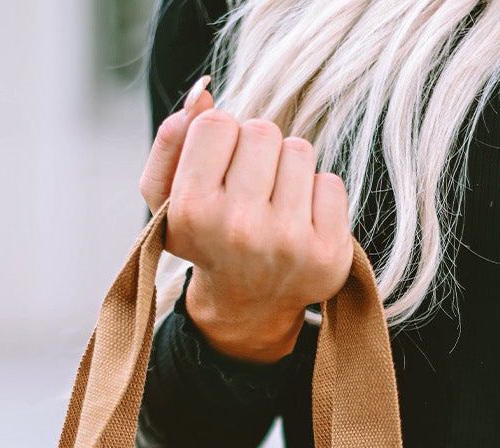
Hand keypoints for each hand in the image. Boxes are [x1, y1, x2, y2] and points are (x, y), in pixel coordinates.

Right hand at [140, 87, 352, 363]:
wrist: (247, 306)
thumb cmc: (205, 240)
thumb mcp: (168, 198)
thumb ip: (171, 140)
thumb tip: (202, 90)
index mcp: (193, 211)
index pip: (217, 122)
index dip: (218, 139)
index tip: (217, 174)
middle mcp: (239, 229)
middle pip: (263, 131)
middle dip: (256, 152)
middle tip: (249, 192)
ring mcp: (287, 244)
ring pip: (299, 151)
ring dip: (289, 171)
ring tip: (274, 208)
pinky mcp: (327, 255)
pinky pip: (331, 183)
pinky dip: (318, 197)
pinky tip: (300, 225)